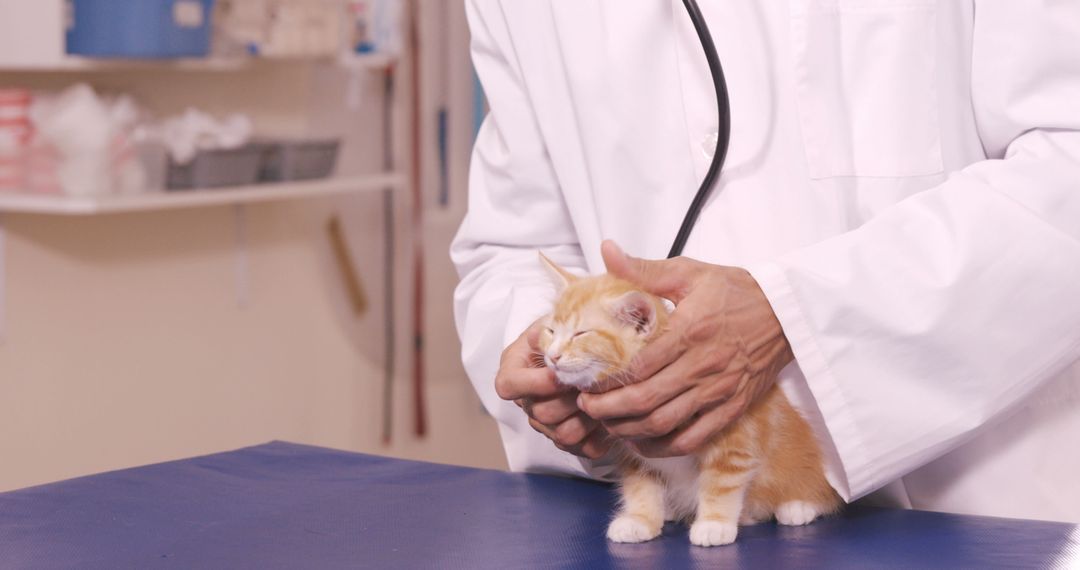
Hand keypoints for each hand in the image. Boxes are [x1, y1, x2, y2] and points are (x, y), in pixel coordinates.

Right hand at [495, 319, 612, 458]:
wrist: (587, 347)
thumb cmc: (569, 330)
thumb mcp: (557, 321)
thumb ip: (552, 329)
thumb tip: (545, 336)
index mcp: (515, 369)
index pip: (508, 386)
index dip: (535, 383)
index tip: (559, 372)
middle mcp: (526, 400)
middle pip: (540, 412)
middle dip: (570, 399)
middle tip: (593, 384)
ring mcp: (544, 423)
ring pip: (561, 434)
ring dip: (587, 418)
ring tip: (605, 399)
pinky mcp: (565, 438)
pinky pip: (580, 448)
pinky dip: (597, 437)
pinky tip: (607, 418)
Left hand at [576, 240, 793, 457]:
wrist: (789, 313)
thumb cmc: (737, 291)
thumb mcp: (690, 272)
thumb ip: (644, 269)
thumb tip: (606, 250)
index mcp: (689, 332)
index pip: (638, 366)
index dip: (605, 381)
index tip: (583, 383)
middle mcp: (702, 366)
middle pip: (646, 400)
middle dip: (608, 410)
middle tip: (586, 407)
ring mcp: (718, 391)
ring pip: (665, 423)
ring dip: (630, 430)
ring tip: (607, 424)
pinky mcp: (732, 408)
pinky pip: (694, 438)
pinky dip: (664, 446)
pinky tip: (642, 441)